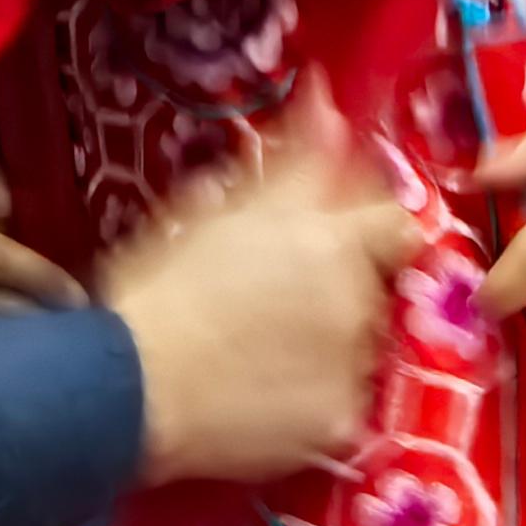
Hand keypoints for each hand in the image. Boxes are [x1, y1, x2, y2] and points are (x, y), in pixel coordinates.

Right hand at [100, 82, 419, 484]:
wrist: (129, 389)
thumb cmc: (162, 287)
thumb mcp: (219, 208)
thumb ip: (292, 159)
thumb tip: (329, 99)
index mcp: (333, 242)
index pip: (395, 223)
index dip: (366, 227)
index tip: (329, 238)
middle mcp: (358, 304)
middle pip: (374, 285)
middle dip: (339, 284)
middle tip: (274, 296)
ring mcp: (354, 371)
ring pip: (359, 345)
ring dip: (328, 341)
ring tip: (260, 350)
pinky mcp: (340, 426)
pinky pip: (342, 402)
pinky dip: (314, 397)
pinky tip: (263, 394)